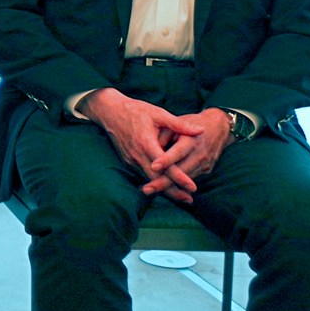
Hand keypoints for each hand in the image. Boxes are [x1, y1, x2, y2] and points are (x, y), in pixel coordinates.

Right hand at [82, 89, 206, 199]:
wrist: (109, 111)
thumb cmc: (135, 110)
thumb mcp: (158, 113)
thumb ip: (179, 124)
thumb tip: (201, 130)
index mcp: (146, 143)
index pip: (165, 166)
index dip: (179, 178)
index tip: (193, 187)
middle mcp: (137, 154)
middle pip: (157, 179)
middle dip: (173, 191)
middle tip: (189, 200)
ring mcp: (130, 159)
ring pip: (149, 179)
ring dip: (164, 189)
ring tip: (181, 197)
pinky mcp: (127, 160)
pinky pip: (143, 173)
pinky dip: (155, 181)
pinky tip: (165, 185)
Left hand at [147, 108, 232, 200]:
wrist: (219, 127)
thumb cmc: (191, 122)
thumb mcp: (178, 121)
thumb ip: (165, 133)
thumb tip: (152, 147)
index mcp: (192, 139)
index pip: (178, 151)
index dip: (166, 160)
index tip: (153, 166)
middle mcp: (200, 153)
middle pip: (181, 171)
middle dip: (163, 181)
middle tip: (146, 189)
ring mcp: (205, 164)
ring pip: (185, 179)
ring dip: (168, 187)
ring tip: (150, 190)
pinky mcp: (206, 170)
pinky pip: (190, 179)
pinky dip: (177, 185)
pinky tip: (162, 189)